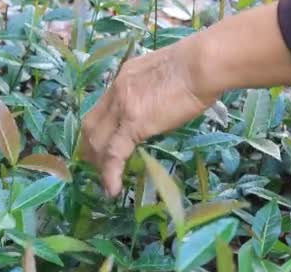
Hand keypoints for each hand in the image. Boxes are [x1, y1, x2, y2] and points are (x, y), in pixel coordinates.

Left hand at [80, 2, 290, 196]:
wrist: (200, 64)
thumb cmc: (196, 67)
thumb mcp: (163, 75)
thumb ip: (152, 91)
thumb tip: (156, 107)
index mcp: (123, 78)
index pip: (100, 109)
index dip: (96, 130)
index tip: (101, 145)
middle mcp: (116, 91)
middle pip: (91, 126)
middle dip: (90, 150)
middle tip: (97, 167)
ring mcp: (122, 107)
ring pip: (98, 141)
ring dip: (99, 163)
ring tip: (104, 181)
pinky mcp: (134, 124)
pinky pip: (115, 153)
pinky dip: (110, 173)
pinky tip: (112, 189)